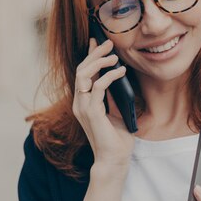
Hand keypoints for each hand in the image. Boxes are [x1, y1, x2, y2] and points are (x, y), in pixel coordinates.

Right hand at [72, 37, 134, 167]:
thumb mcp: (116, 111)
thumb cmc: (117, 139)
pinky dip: (109, 76)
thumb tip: (118, 76)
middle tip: (108, 43)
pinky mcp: (91, 112)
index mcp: (83, 102)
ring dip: (99, 62)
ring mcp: (83, 107)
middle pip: (81, 70)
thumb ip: (113, 96)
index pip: (82, 73)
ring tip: (114, 56)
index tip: (96, 40)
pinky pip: (97, 87)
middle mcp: (79, 103)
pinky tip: (121, 72)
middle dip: (94, 53)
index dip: (88, 55)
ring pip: (84, 75)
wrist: (114, 160)